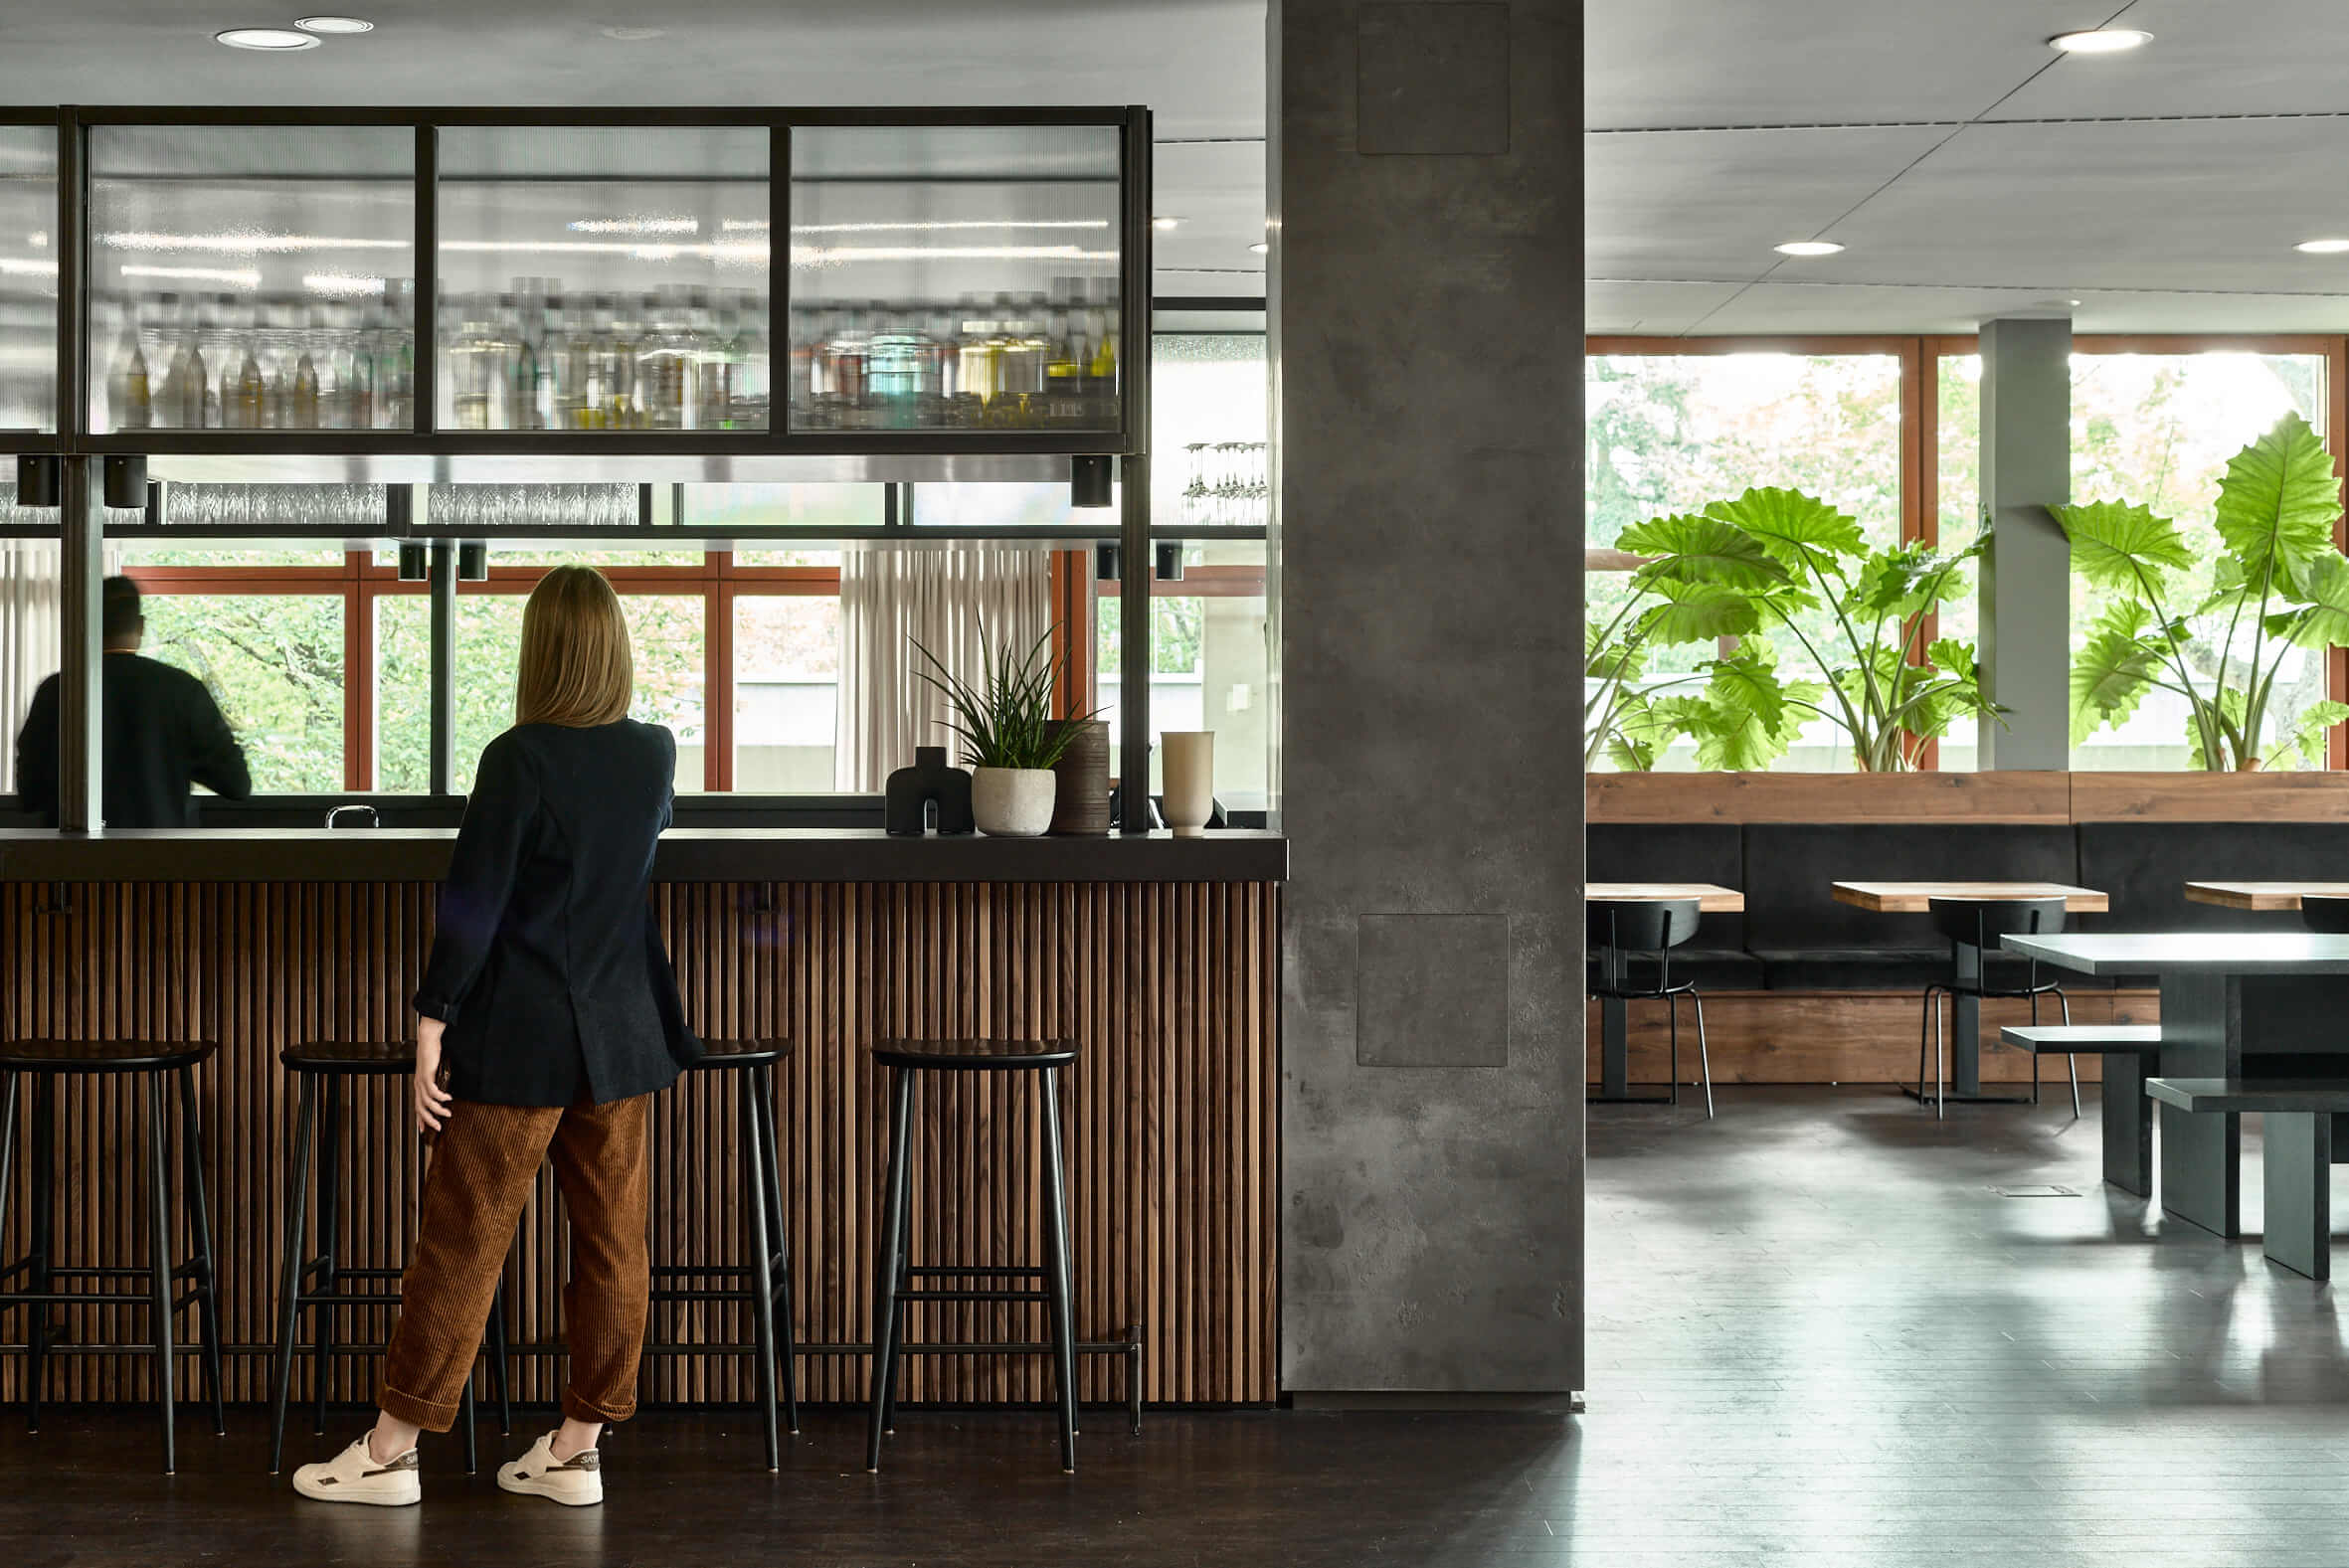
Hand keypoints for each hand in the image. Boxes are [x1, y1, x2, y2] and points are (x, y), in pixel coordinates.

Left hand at [413, 1017, 453, 1133]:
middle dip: (429, 1120)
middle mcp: (418, 1085)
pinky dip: (440, 1097)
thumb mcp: (434, 1070)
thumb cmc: (432, 1052)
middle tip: (438, 1128)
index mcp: (418, 1085)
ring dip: (437, 1110)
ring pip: (427, 1102)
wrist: (428, 1039)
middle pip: (420, 1108)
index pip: (417, 1106)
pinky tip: (448, 1098)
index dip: (420, 1119)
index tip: (424, 1130)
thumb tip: (446, 1088)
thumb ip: (438, 1079)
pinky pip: (432, 1091)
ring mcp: (421, 1081)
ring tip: (447, 1114)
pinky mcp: (426, 1075)